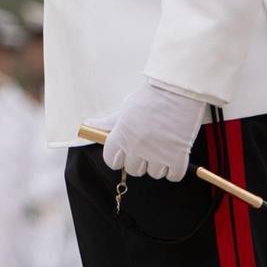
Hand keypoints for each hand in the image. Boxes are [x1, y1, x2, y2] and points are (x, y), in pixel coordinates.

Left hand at [88, 80, 207, 180]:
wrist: (177, 90)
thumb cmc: (150, 97)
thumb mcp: (125, 109)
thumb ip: (108, 123)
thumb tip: (88, 124)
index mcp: (121, 136)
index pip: (112, 161)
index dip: (119, 157)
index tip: (126, 152)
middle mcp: (137, 147)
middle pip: (133, 170)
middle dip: (140, 160)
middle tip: (148, 145)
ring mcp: (157, 154)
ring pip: (154, 173)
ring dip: (159, 164)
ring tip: (164, 145)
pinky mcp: (177, 157)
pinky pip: (173, 176)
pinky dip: (175, 169)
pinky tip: (175, 153)